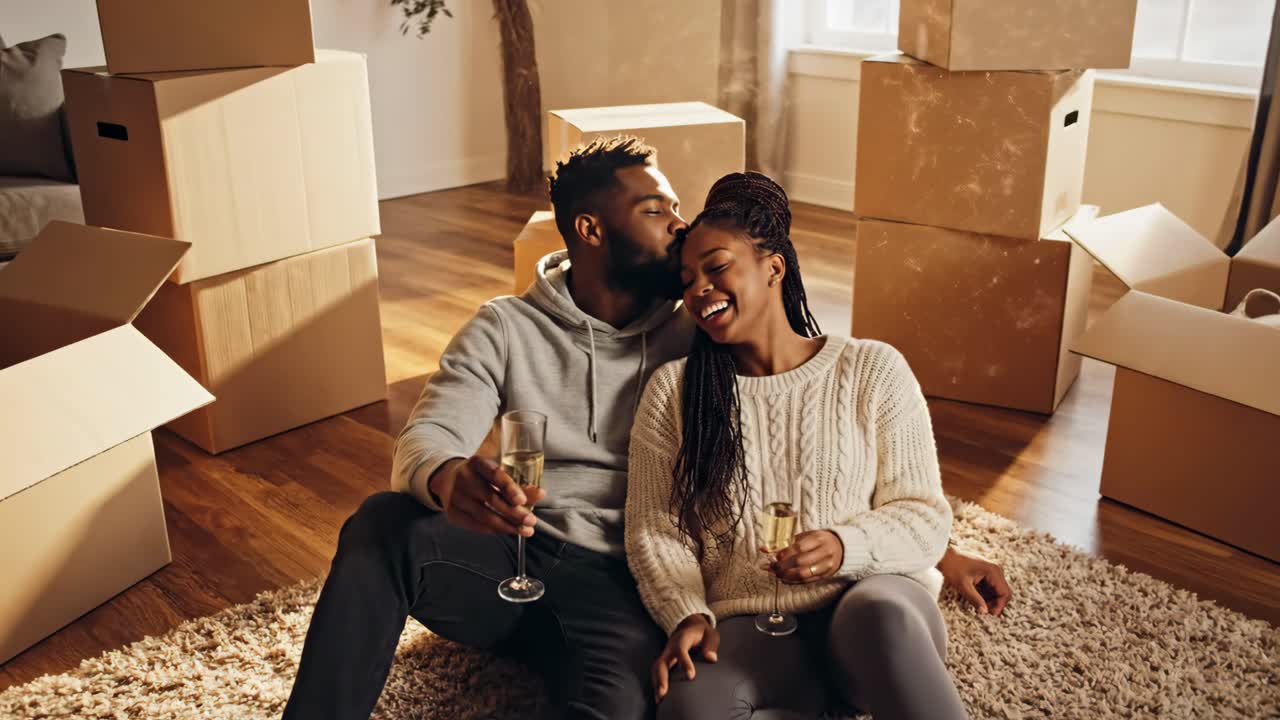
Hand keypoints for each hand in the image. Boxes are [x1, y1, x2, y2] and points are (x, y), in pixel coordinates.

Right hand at [428, 456, 545, 536]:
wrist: (448, 479)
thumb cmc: (479, 476)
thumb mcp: (496, 473)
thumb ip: (518, 484)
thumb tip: (540, 494)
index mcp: (477, 463)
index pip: (494, 474)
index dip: (509, 488)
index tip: (522, 500)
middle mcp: (464, 478)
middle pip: (491, 499)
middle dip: (514, 513)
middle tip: (530, 521)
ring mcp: (455, 496)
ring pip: (485, 516)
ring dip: (507, 526)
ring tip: (523, 530)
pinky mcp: (452, 513)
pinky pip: (477, 526)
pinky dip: (495, 530)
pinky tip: (507, 530)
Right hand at [652, 614, 719, 702]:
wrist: (689, 626)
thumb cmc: (702, 633)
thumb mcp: (710, 634)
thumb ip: (711, 645)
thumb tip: (711, 659)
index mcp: (682, 639)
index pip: (681, 650)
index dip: (685, 662)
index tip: (691, 677)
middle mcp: (670, 647)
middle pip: (661, 662)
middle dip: (661, 678)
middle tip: (663, 693)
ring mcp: (665, 654)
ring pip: (656, 668)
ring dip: (656, 683)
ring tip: (659, 700)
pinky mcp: (664, 661)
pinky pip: (657, 672)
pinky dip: (656, 684)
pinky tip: (659, 698)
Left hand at [767, 530, 843, 583]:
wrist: (842, 547)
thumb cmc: (818, 540)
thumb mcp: (805, 536)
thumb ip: (786, 542)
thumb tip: (764, 549)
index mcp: (819, 538)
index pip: (799, 547)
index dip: (785, 553)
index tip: (775, 556)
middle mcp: (825, 552)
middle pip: (801, 562)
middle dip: (784, 566)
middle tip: (772, 567)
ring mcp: (826, 565)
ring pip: (804, 574)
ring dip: (787, 576)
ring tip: (777, 574)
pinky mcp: (826, 575)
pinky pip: (808, 581)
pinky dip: (794, 581)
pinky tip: (785, 579)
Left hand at [938, 546, 1010, 615]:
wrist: (943, 555)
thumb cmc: (951, 567)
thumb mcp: (963, 585)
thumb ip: (975, 599)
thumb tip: (984, 612)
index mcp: (993, 571)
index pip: (1005, 593)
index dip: (999, 605)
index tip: (990, 614)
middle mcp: (996, 569)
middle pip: (1003, 592)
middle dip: (995, 603)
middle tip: (983, 611)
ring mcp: (992, 570)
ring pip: (997, 590)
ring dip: (990, 600)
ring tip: (977, 605)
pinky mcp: (986, 572)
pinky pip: (991, 587)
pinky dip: (986, 594)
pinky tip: (975, 598)